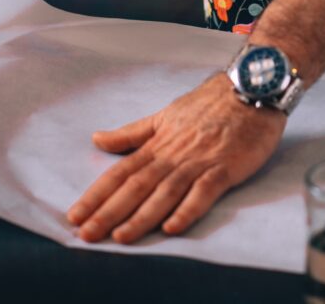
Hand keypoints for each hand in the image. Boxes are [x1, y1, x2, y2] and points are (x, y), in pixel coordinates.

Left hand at [66, 71, 285, 243]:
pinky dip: (188, 209)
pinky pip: (204, 191)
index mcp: (158, 143)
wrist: (250, 86)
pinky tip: (172, 227)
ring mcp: (200, 161)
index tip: (75, 216)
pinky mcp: (225, 167)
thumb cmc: (210, 102)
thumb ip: (133, 133)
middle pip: (137, 185)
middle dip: (110, 211)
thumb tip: (97, 139)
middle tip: (86, 234)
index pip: (121, 171)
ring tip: (121, 237)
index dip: (97, 195)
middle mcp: (174, 154)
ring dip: (142, 215)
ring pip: (166, 191)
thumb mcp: (165, 115)